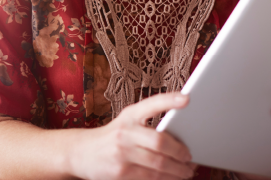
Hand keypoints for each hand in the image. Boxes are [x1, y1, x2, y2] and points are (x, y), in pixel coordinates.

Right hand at [70, 92, 197, 179]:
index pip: (152, 104)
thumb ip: (148, 125)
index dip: (169, 100)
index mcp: (130, 115)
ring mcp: (122, 153)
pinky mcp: (120, 173)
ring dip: (178, 170)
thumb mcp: (126, 123)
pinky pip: (150, 178)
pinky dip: (165, 179)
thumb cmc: (112, 137)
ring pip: (159, 164)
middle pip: (160, 142)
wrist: (80, 152)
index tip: (187, 99)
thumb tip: (180, 137)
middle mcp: (125, 132)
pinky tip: (172, 178)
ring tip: (186, 171)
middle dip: (180, 152)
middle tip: (190, 156)